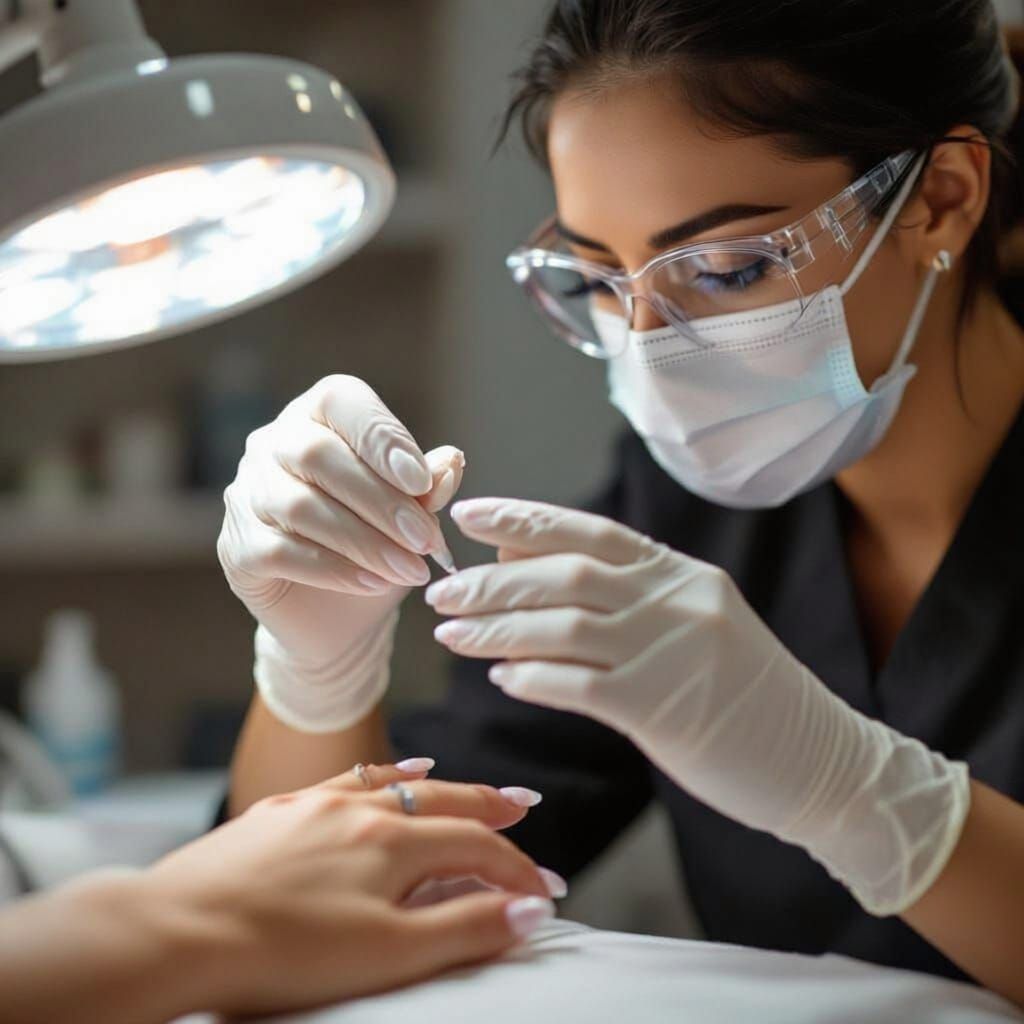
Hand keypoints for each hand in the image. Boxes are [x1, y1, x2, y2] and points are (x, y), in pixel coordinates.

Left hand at [143, 763, 560, 1017]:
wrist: (176, 929)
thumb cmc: (282, 952)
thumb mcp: (386, 954)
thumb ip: (463, 928)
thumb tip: (528, 910)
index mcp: (393, 843)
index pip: (476, 847)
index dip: (519, 871)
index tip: (547, 892)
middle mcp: (362, 810)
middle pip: (444, 800)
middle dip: (490, 807)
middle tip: (525, 807)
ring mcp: (317, 804)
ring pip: (397, 785)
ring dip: (441, 786)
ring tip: (468, 785)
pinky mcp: (280, 812)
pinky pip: (346, 781)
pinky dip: (381, 776)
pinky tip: (388, 774)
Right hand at [218, 375, 464, 732]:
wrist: (341, 616)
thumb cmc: (379, 545)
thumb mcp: (412, 515)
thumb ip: (426, 486)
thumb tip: (451, 461)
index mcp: (317, 416)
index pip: (341, 402)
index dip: (381, 437)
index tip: (423, 481)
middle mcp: (273, 444)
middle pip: (318, 456)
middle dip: (382, 501)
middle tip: (426, 540)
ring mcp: (247, 494)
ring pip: (301, 507)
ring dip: (364, 541)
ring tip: (410, 570)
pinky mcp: (238, 547)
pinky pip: (282, 551)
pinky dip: (334, 569)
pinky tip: (373, 583)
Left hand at [426, 498, 968, 916]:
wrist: (818, 759)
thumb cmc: (743, 691)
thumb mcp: (693, 622)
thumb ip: (623, 594)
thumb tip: (530, 567)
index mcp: (680, 574)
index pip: (590, 531)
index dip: (525, 519)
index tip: (470, 515)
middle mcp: (675, 601)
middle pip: (566, 575)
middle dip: (494, 582)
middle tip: (443, 590)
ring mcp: (671, 653)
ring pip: (563, 626)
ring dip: (498, 629)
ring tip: (451, 634)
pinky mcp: (664, 710)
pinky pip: (580, 685)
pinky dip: (534, 678)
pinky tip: (503, 678)